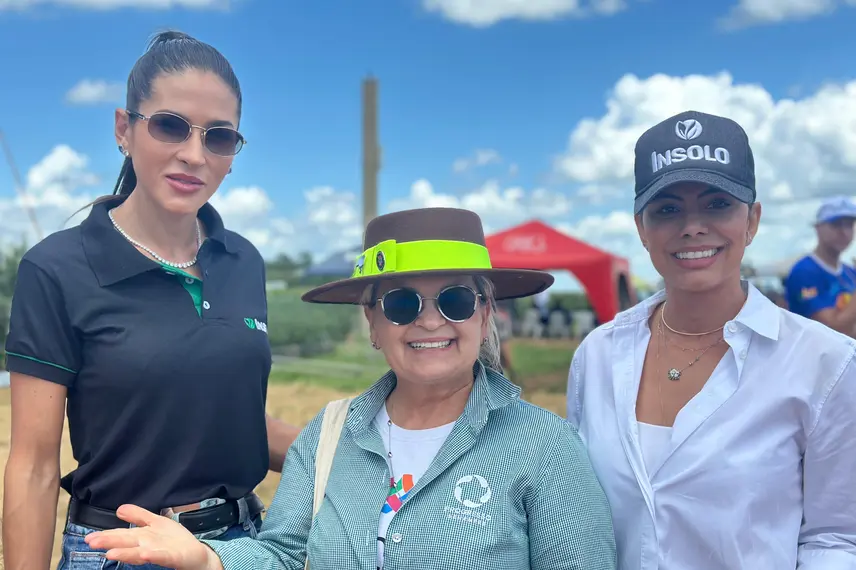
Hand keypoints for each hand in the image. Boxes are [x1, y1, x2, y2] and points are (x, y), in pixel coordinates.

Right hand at [84, 504, 219, 569]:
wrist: (197, 554)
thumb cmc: (174, 541)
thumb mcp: (156, 523)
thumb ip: (138, 516)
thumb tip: (119, 509)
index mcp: (143, 536)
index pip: (122, 535)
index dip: (106, 536)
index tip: (88, 538)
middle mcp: (148, 545)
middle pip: (127, 542)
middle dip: (110, 542)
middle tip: (90, 543)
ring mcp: (159, 551)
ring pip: (140, 551)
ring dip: (126, 553)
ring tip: (110, 554)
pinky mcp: (173, 556)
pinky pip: (161, 555)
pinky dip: (152, 554)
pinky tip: (144, 553)